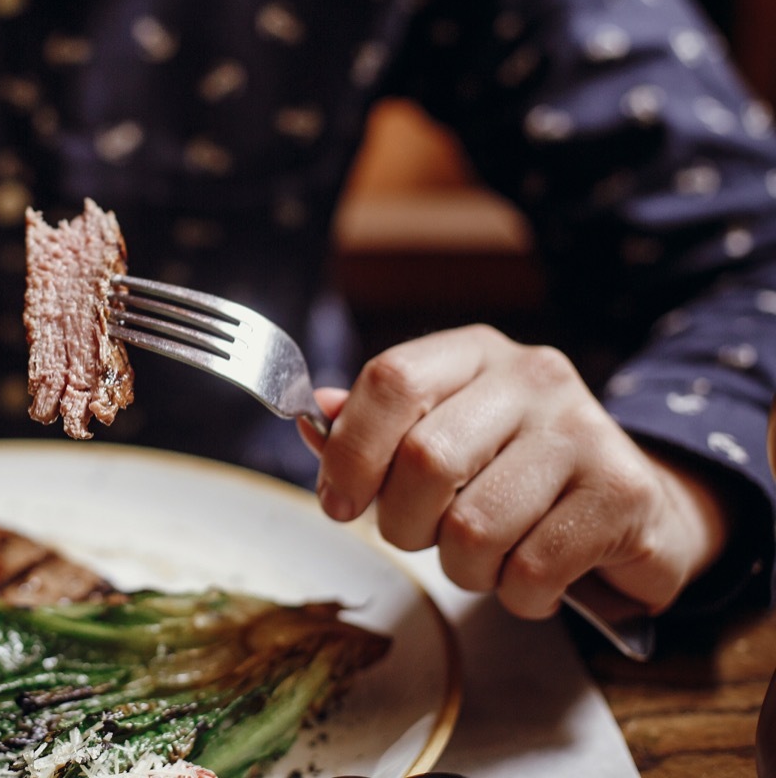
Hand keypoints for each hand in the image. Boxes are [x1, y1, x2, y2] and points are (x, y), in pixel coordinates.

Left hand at [298, 324, 729, 618]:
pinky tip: (536, 575)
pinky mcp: (623, 492)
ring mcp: (583, 430)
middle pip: (424, 460)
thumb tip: (314, 417)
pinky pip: (530, 570)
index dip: (350, 451)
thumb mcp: (443, 435)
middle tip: (426, 536)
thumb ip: (377, 430)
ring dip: (465, 569)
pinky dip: (519, 594)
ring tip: (491, 557)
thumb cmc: (515, 477)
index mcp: (473, 354)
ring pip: (473, 528)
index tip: (338, 501)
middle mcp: (532, 378)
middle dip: (405, 524)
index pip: (390, 380)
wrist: (636, 510)